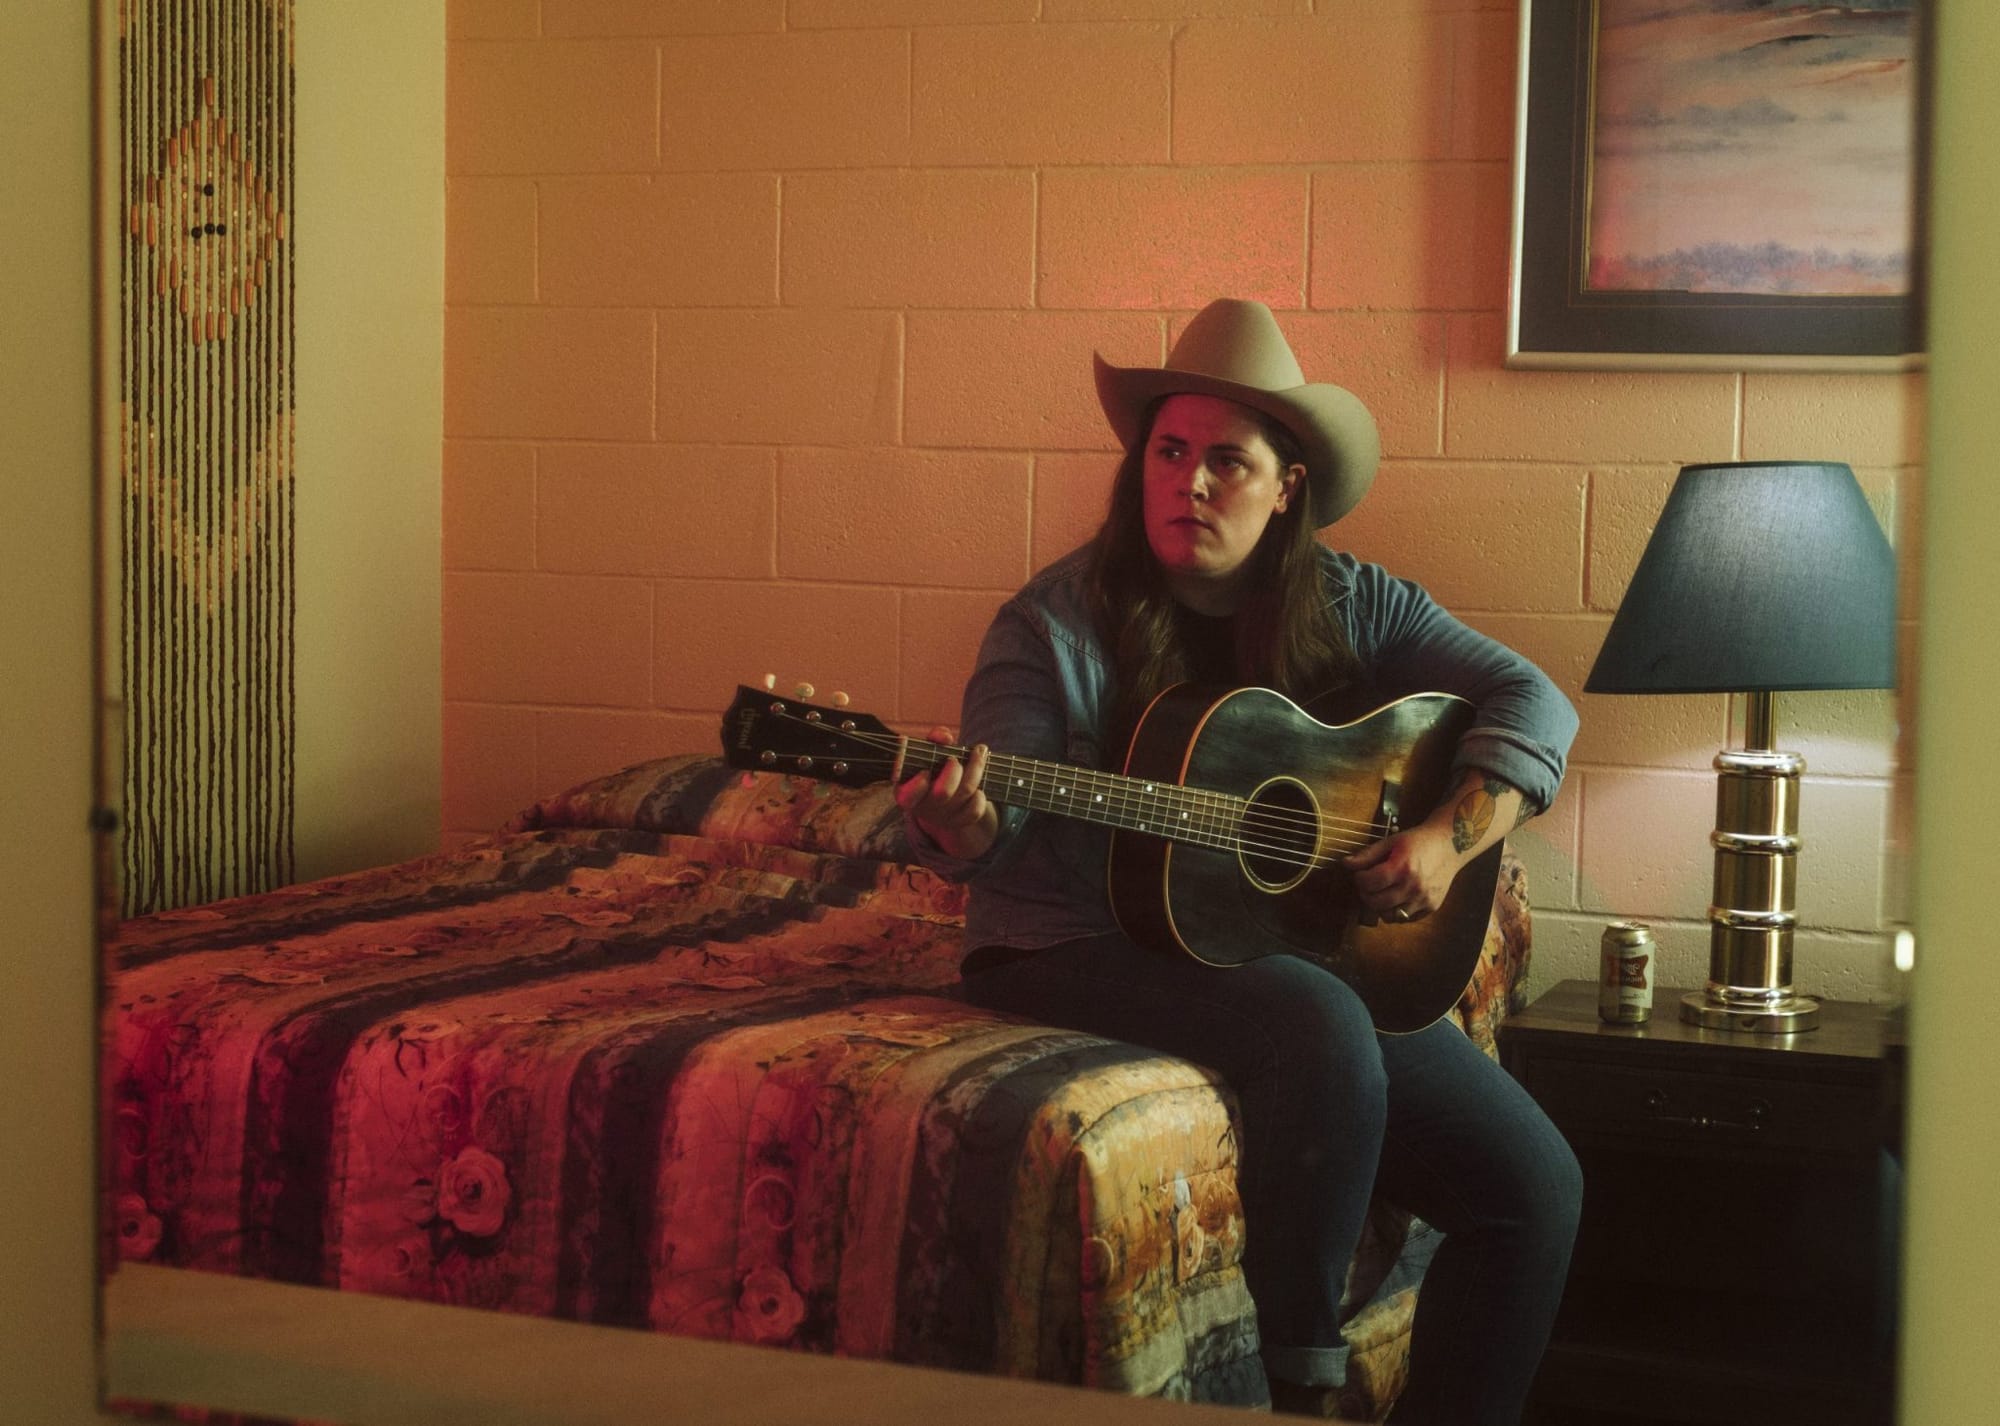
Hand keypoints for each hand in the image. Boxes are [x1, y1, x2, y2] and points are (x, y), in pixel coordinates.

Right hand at [894, 726, 998, 860]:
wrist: (940, 796)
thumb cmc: (932, 767)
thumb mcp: (927, 753)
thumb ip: (933, 740)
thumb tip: (944, 737)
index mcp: (905, 792)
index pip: (907, 796)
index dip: (919, 784)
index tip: (926, 770)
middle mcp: (923, 808)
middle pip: (943, 792)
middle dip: (954, 770)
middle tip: (954, 759)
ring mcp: (942, 818)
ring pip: (965, 793)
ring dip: (975, 769)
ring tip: (979, 752)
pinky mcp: (959, 823)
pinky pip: (975, 809)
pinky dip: (980, 794)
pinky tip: (979, 782)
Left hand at [1345, 824, 1460, 922]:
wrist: (1451, 844)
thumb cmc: (1419, 841)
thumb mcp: (1391, 841)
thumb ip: (1367, 855)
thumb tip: (1346, 864)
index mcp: (1402, 867)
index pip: (1368, 883)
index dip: (1359, 879)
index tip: (1360, 874)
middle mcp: (1414, 886)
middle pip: (1375, 903)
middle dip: (1365, 894)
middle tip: (1368, 885)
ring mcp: (1424, 899)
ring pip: (1389, 916)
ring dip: (1380, 906)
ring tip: (1382, 892)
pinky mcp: (1432, 907)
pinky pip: (1406, 919)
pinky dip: (1396, 912)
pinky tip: (1396, 898)